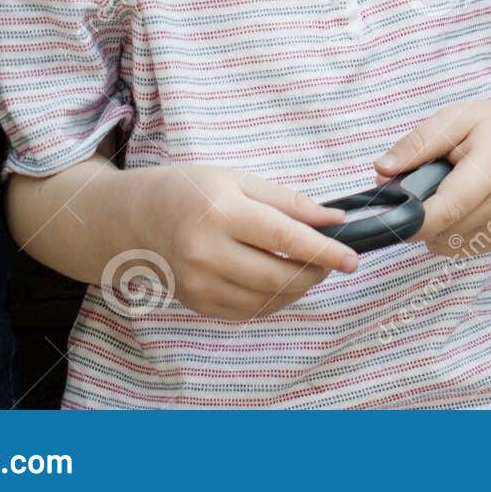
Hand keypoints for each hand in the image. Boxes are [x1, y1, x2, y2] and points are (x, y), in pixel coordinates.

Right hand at [129, 165, 358, 320]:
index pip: (284, 238)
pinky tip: (282, 282)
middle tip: (333, 261)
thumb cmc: (194, 191)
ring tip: (308, 268)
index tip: (352, 258)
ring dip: (298, 288)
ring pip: (266, 299)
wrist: (138, 217)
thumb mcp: (241, 180)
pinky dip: (274, 300)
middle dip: (315, 272)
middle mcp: (206, 252)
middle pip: (277, 275)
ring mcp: (198, 283)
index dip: (323, 250)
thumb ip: (290, 202)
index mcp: (220, 213)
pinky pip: (248, 311)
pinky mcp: (196, 303)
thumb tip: (334, 220)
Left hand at [375, 98, 490, 257]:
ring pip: (447, 244)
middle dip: (416, 215)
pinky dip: (446, 231)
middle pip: (442, 231)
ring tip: (441, 191)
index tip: (386, 214)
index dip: (410, 220)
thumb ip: (418, 143)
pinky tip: (455, 204)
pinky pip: (459, 247)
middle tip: (414, 185)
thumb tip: (382, 170)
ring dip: (431, 225)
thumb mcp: (456, 118)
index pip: (445, 210)